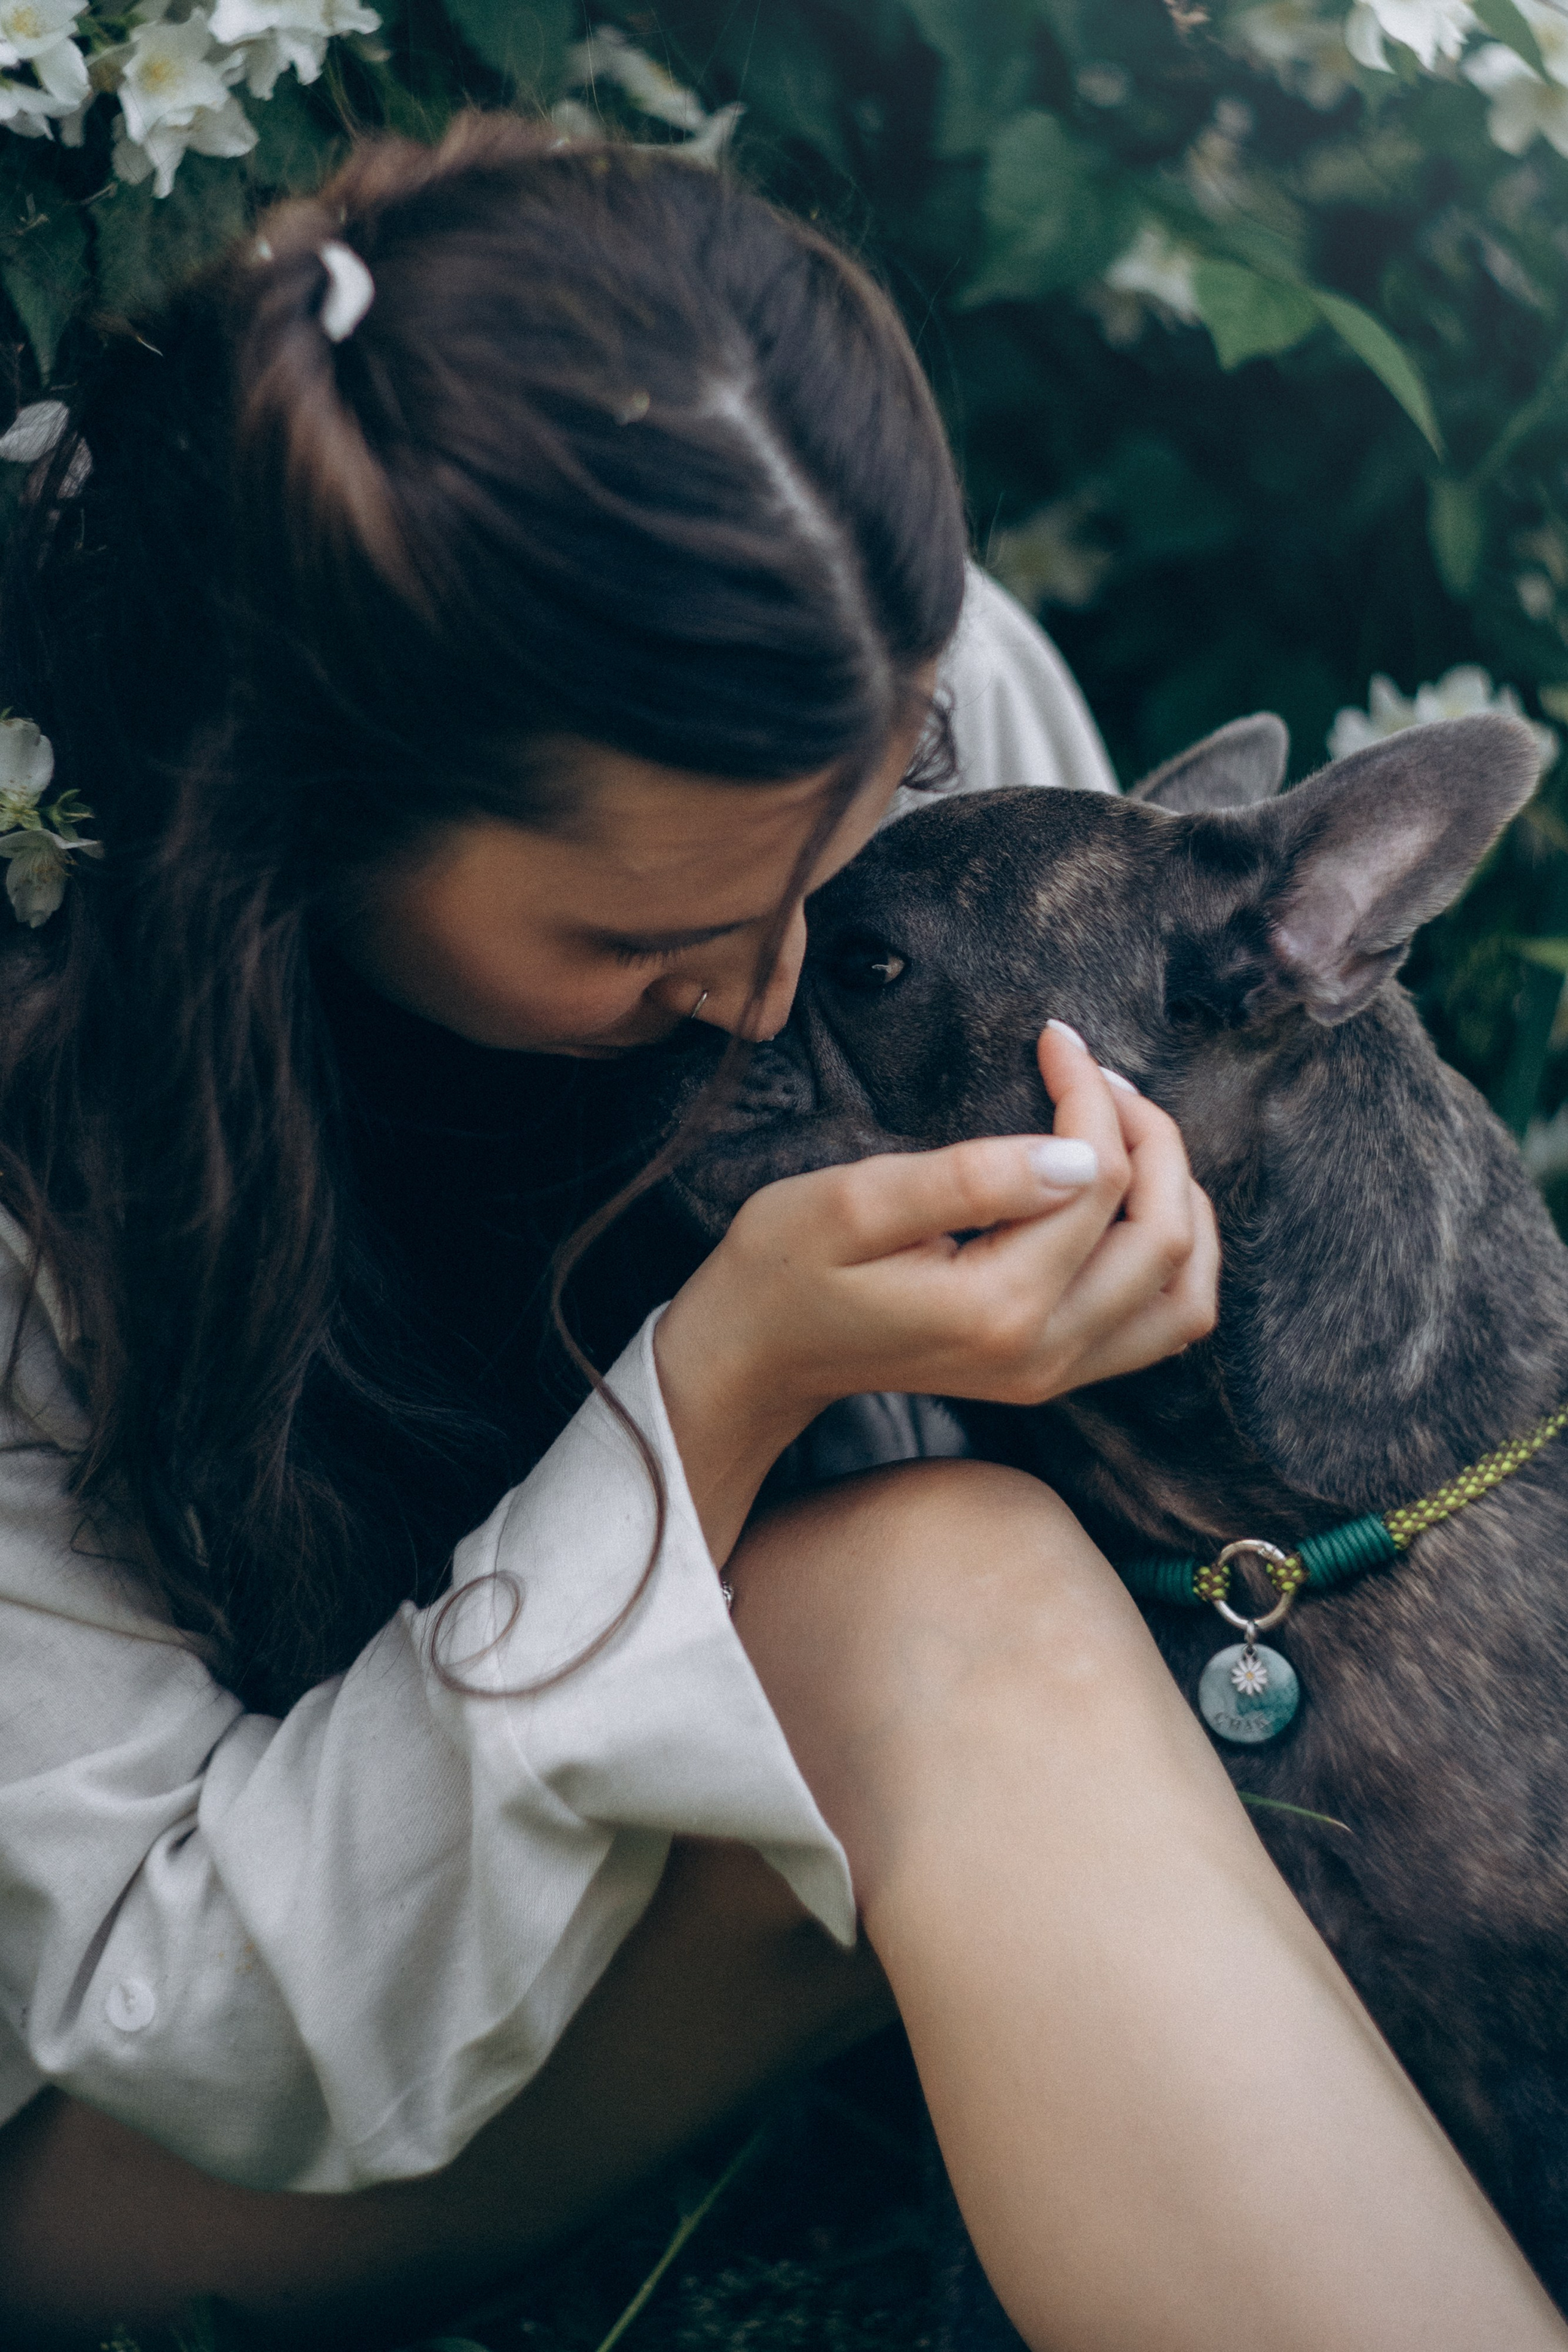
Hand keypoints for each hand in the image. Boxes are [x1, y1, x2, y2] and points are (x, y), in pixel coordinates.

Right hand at [654, 1024, 1217, 1561]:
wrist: (758, 1353)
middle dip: (1150, 1136)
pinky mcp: (1056, 1374)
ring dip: (1178, 1200)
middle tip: (1097, 1074)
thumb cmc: (786, 1265)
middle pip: (1165, 1236)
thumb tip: (1080, 1154)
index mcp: (997, 1308)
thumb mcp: (853, 1202)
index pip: (1097, 1179)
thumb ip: (969, 1178)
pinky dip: (1172, 1256)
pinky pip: (1162, 1322)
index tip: (1052, 1038)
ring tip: (1128, 1132)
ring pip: (1186, 1291)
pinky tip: (1129, 1199)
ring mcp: (1056, 1374)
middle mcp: (1044, 1354)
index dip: (1089, 1093)